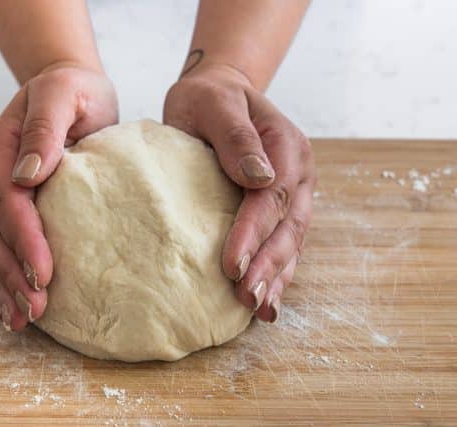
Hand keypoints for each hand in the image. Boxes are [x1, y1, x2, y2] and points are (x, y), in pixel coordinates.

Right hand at [0, 64, 117, 330]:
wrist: (67, 87)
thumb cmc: (71, 91)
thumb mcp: (62, 95)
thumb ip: (46, 128)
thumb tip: (29, 173)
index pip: (5, 201)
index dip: (23, 238)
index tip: (45, 272)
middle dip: (11, 273)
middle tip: (35, 309)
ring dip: (4, 285)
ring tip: (23, 319)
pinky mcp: (7, 211)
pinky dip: (4, 280)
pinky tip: (12, 308)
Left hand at [164, 63, 314, 322]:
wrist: (217, 93)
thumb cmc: (209, 98)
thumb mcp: (215, 104)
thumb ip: (235, 137)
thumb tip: (259, 177)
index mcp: (286, 147)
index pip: (272, 197)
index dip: (253, 233)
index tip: (232, 265)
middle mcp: (296, 174)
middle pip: (287, 227)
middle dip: (268, 266)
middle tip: (246, 298)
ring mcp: (292, 194)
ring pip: (290, 242)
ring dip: (276, 277)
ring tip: (259, 310)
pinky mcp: (278, 209)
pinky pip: (281, 244)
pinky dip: (275, 273)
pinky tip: (265, 300)